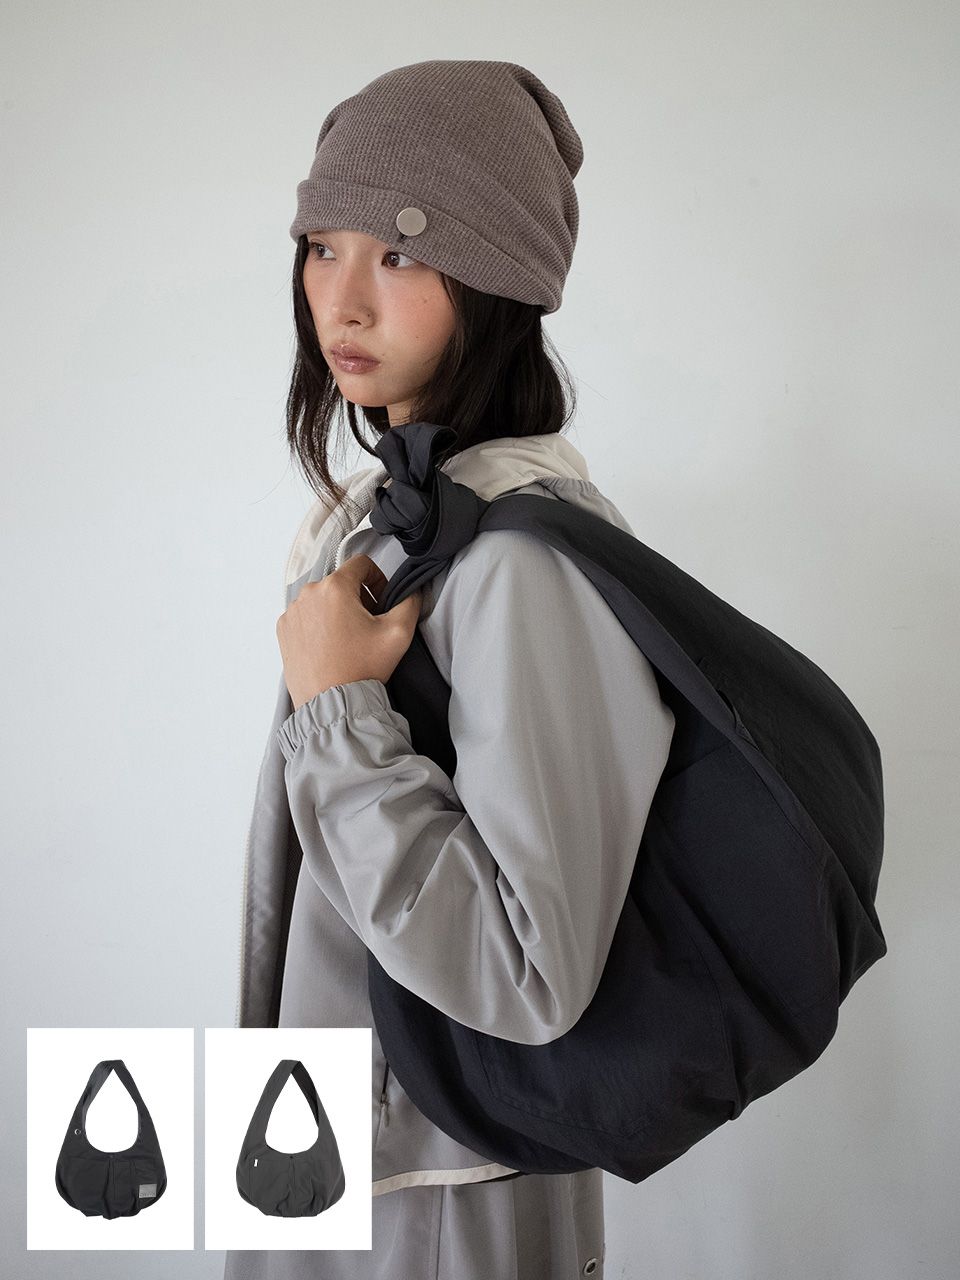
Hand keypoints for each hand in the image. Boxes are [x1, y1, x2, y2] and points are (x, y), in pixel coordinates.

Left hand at [276, 555, 422, 710]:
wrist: (332, 704)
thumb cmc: (362, 668)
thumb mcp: (399, 633)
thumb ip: (410, 603)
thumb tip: (412, 592)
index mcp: (335, 587)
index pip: (361, 564)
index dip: (378, 579)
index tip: (382, 600)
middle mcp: (308, 594)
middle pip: (340, 582)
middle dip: (357, 597)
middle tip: (368, 624)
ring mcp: (292, 613)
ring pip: (321, 599)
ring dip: (336, 610)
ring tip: (348, 638)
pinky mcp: (284, 631)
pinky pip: (305, 616)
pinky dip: (318, 624)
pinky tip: (330, 645)